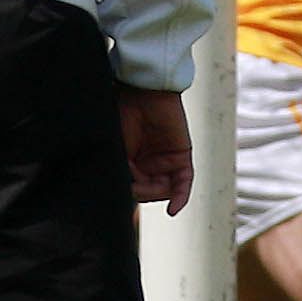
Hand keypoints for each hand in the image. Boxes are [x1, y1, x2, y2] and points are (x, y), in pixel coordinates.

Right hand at [119, 84, 195, 211]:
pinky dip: (180, 197)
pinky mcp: (182, 157)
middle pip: (148, 192)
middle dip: (142, 191)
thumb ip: (123, 171)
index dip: (128, 193)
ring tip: (147, 180)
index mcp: (131, 162)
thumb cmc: (125, 113)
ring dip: (157, 191)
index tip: (119, 194)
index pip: (132, 188)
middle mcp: (149, 164)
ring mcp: (166, 162)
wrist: (143, 92)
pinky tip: (173, 209)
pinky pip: (183, 183)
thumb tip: (125, 192)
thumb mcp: (117, 149)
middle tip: (134, 183)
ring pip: (164, 190)